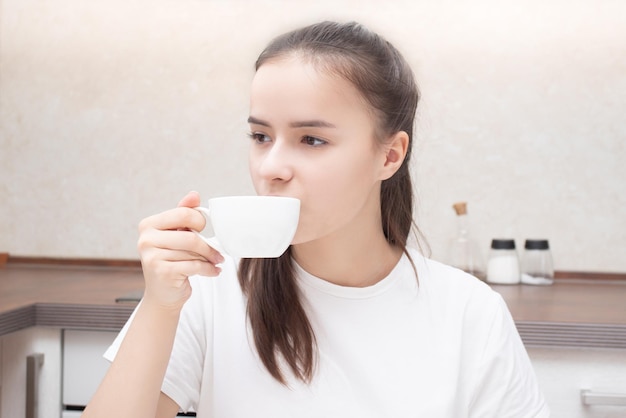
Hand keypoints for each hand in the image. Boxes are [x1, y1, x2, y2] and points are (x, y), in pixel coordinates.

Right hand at [137, 191, 223, 310]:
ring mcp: (152, 257)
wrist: (163, 293)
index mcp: (148, 224)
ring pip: (193, 253)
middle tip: (217, 252)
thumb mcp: (176, 234)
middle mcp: (146, 239)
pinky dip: (209, 269)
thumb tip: (194, 194)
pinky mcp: (162, 272)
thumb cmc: (172, 260)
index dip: (199, 221)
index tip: (204, 230)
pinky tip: (213, 271)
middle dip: (208, 245)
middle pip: (190, 236)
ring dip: (209, 258)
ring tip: (215, 262)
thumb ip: (184, 213)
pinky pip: (195, 266)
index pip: (183, 214)